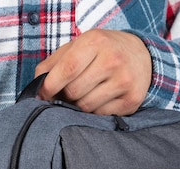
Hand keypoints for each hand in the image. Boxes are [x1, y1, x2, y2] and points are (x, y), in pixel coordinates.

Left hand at [35, 30, 151, 115]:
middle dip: (65, 97)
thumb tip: (37, 88)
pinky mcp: (131, 100)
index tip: (44, 94)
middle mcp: (112, 60)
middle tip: (67, 94)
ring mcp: (123, 81)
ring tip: (84, 95)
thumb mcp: (78, 47)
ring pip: (86, 107)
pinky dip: (94, 112)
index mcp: (95, 42)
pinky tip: (99, 99)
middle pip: (74, 92)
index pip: (67, 70)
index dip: (50, 86)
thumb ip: (53, 64)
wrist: (141, 56)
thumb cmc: (102, 51)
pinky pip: (101, 115)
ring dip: (79, 106)